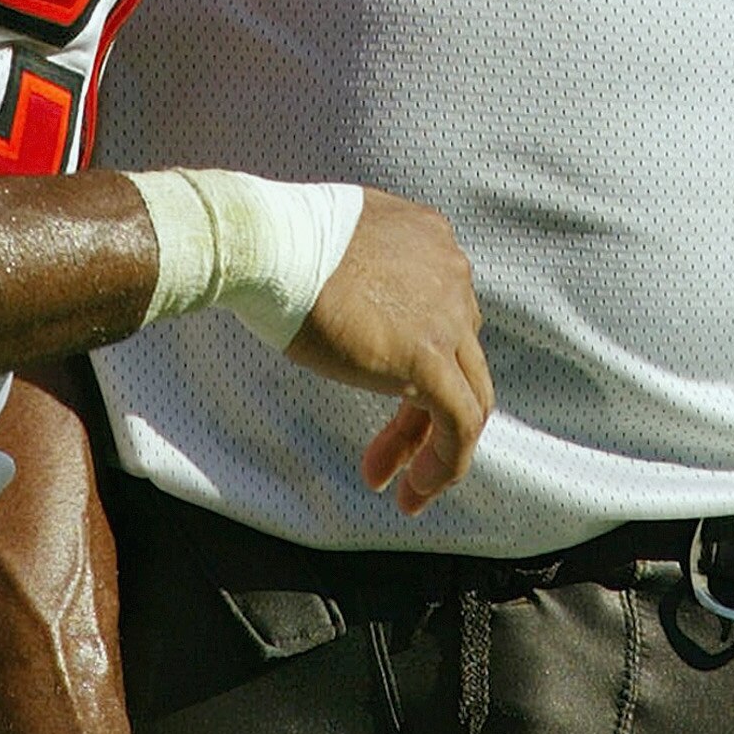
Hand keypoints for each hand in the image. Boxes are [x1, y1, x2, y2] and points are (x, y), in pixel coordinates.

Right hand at [286, 188, 491, 514]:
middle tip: (383, 455)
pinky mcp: (429, 357)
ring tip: (402, 489)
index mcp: (431, 242)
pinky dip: (446, 463)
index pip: (440, 316)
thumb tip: (360, 308)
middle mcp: (451, 273)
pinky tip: (414, 492)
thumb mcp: (340, 251)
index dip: (411, 365)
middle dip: (420, 413)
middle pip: (455, 358)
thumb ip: (367, 273)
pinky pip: (460, 422)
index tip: (378, 394)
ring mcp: (447, 314)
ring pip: (465, 394)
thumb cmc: (279, 246)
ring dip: (432, 446)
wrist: (268, 247)